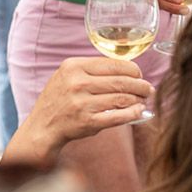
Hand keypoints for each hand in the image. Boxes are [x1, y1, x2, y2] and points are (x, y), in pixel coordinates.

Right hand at [5, 57, 152, 164]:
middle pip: (120, 81)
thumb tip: (126, 68)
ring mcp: (82, 103)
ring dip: (138, 99)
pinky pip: (117, 116)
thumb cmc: (59, 99)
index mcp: (73, 66)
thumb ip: (91, 69)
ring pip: (121, 98)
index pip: (112, 64)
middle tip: (148, 88)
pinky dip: (132, 114)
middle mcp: (77, 83)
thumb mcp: (68, 75)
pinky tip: (139, 112)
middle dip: (140, 84)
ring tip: (144, 99)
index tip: (139, 74)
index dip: (131, 69)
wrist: (42, 126)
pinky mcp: (87, 122)